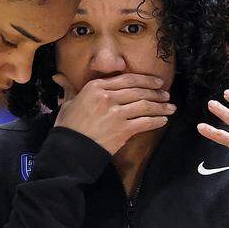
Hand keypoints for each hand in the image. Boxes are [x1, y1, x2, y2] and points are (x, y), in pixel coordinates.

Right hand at [53, 73, 174, 154]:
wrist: (70, 150)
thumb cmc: (67, 126)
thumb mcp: (67, 104)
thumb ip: (69, 88)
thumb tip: (57, 77)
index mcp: (95, 87)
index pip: (127, 79)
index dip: (145, 79)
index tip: (157, 81)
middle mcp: (108, 97)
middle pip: (139, 91)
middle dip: (156, 92)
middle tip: (166, 94)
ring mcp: (116, 113)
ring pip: (145, 105)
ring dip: (161, 106)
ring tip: (170, 107)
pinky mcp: (122, 129)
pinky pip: (145, 122)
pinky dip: (156, 121)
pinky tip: (163, 120)